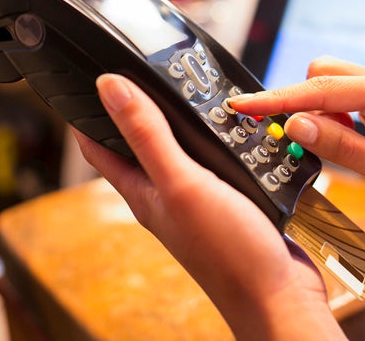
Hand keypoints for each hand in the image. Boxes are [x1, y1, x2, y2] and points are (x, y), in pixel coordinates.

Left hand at [74, 74, 344, 339]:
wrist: (277, 294)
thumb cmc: (227, 251)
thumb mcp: (181, 183)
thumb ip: (148, 136)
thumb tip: (109, 87)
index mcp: (143, 192)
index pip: (98, 147)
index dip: (87, 112)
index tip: (86, 76)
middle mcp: (167, 193)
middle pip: (141, 142)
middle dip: (140, 107)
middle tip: (146, 71)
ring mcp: (199, 197)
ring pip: (183, 148)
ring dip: (185, 120)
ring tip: (192, 88)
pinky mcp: (230, 199)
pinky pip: (219, 160)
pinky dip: (222, 138)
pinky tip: (235, 125)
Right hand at [230, 56, 364, 225]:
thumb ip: (342, 148)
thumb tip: (295, 124)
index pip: (324, 89)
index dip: (280, 99)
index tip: (243, 105)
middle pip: (322, 74)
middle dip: (295, 102)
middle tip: (282, 138)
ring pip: (327, 83)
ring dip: (311, 111)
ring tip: (317, 147)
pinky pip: (339, 98)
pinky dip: (325, 117)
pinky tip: (331, 140)